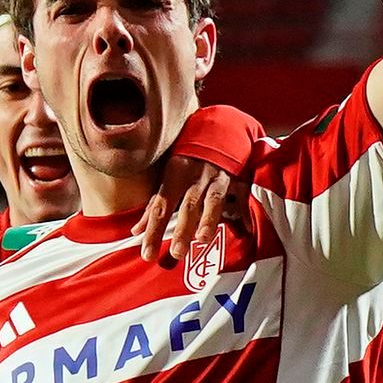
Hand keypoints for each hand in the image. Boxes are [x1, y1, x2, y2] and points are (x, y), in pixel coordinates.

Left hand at [131, 156, 246, 261]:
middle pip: (188, 205)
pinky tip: (246, 230)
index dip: (153, 231)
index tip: (147, 254)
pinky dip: (245, 212)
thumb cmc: (189, 156)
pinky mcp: (239, 179)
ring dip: (208, 220)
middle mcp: (197, 175)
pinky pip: (242, 197)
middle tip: (177, 253)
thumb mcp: (169, 174)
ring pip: (213, 201)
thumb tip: (136, 231)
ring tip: (202, 239)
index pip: (160, 206)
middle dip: (182, 229)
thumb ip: (156, 203)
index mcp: (175, 172)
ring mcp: (219, 177)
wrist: (220, 128)